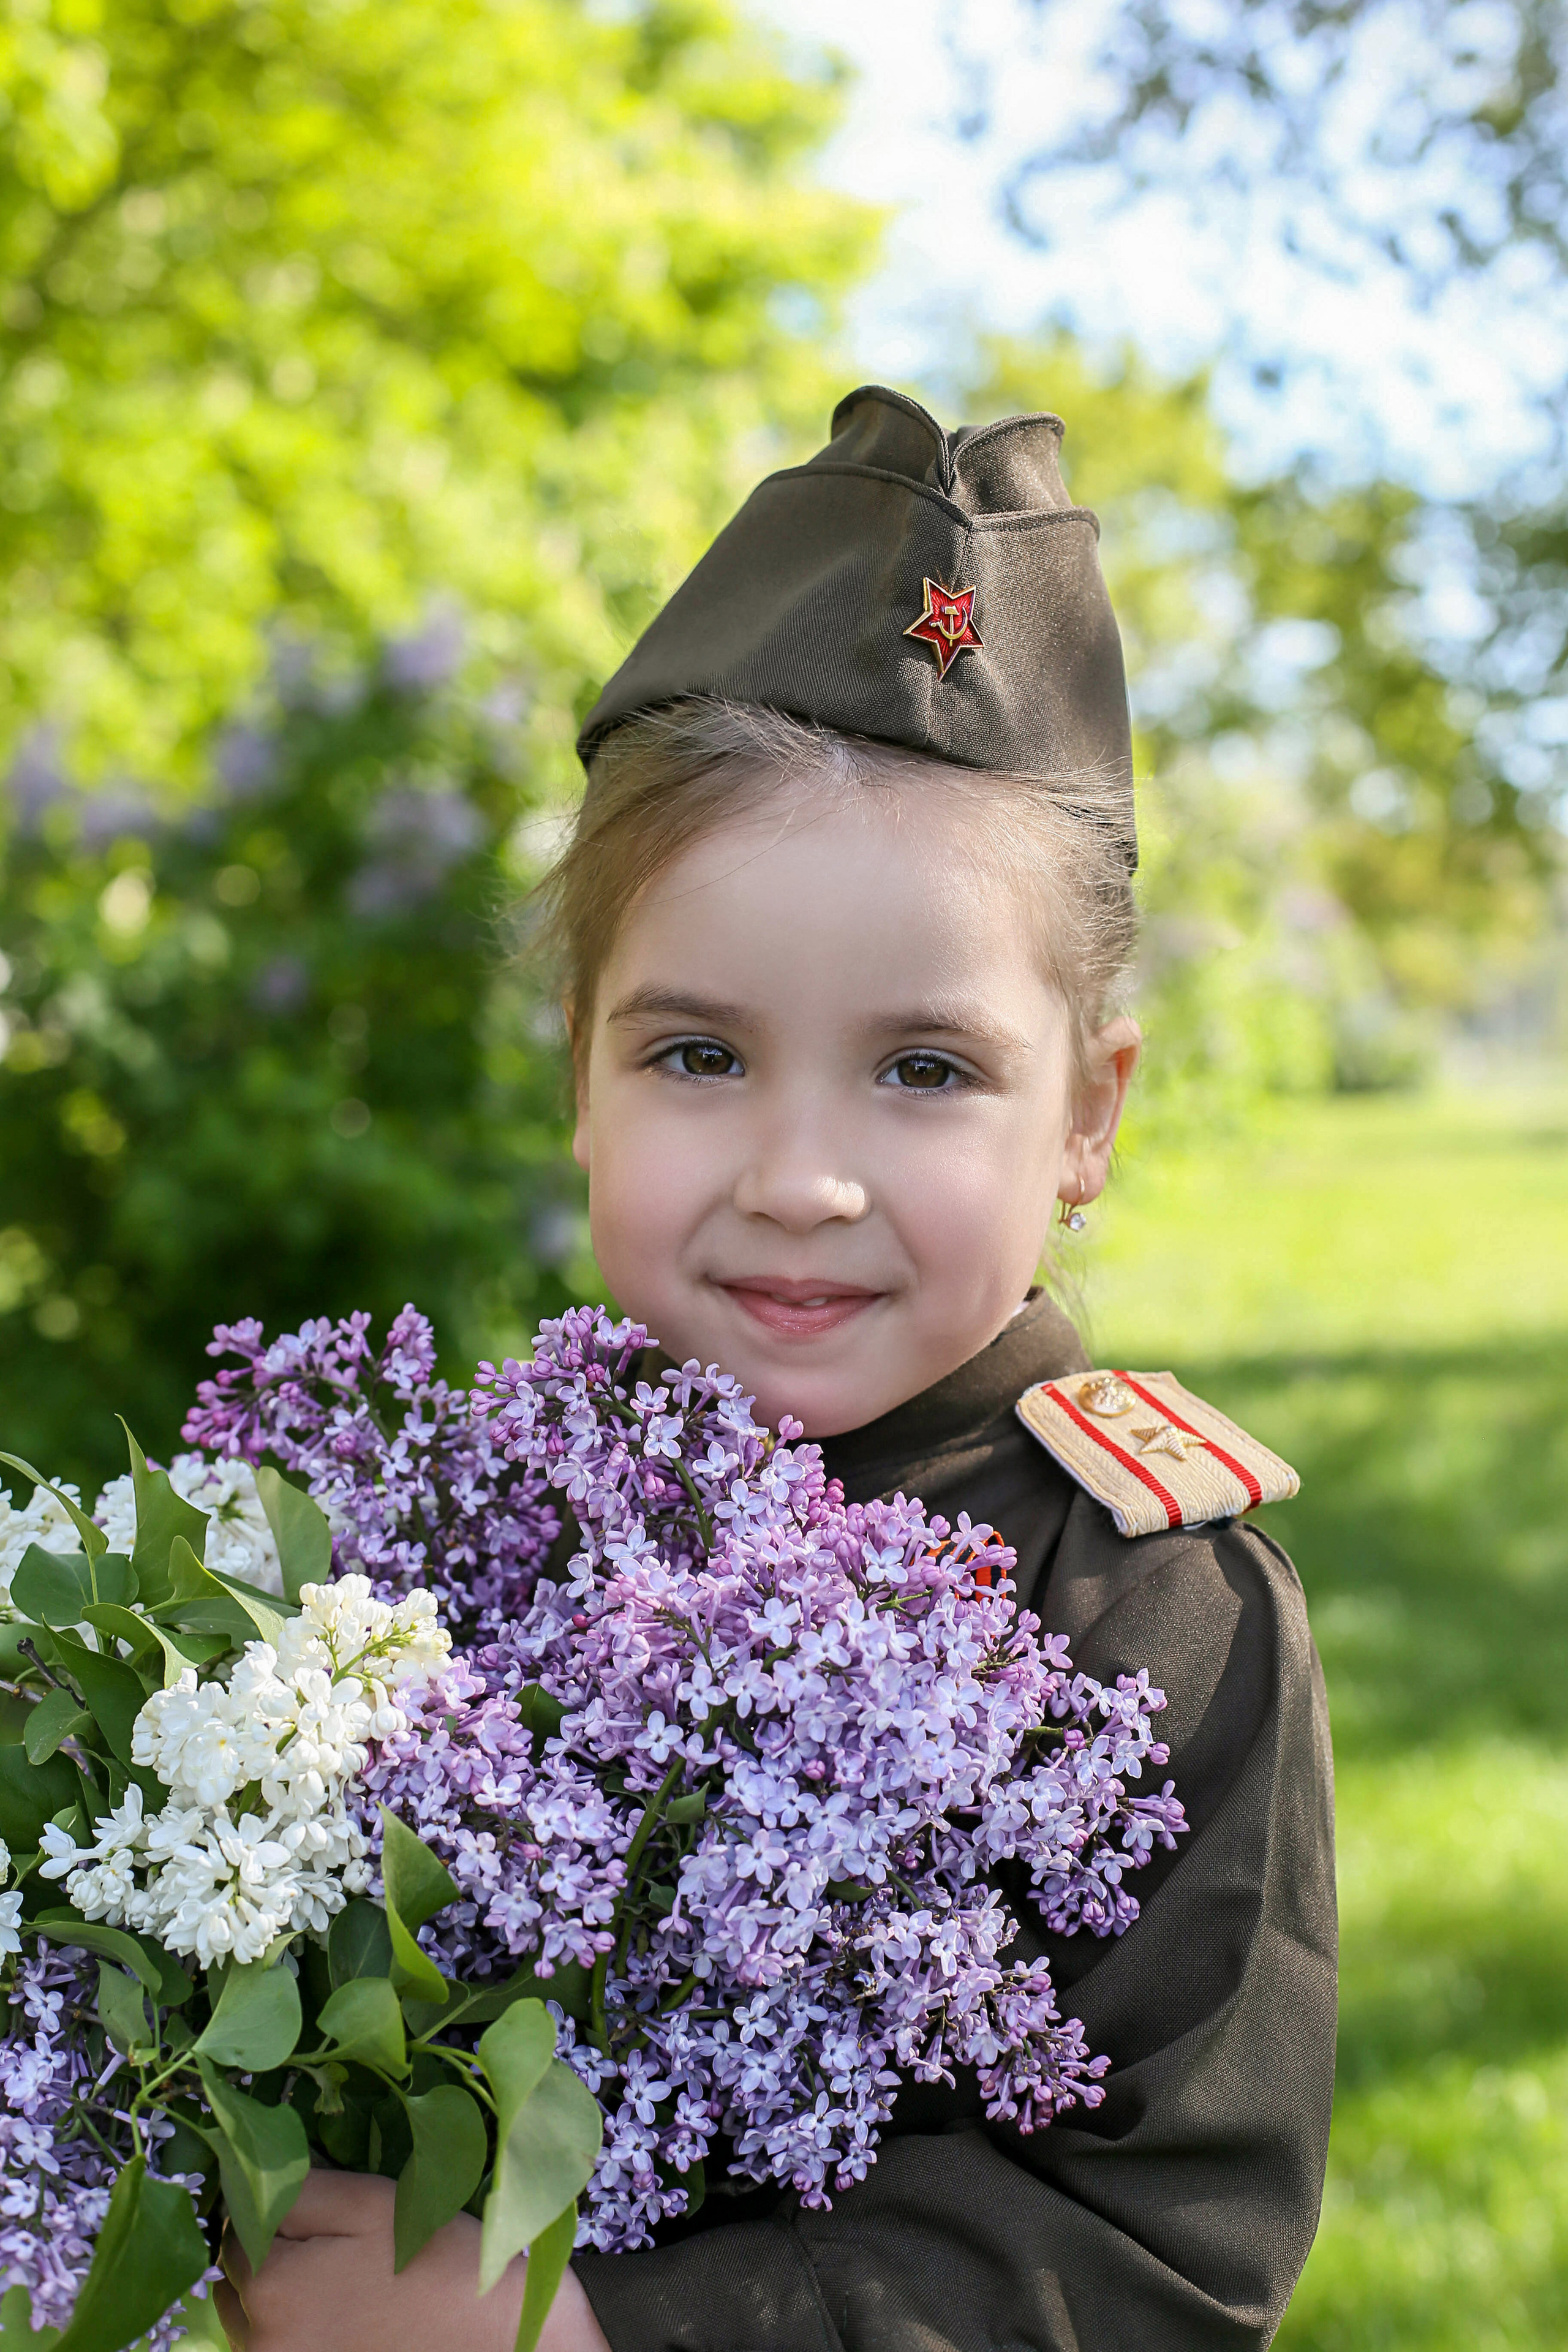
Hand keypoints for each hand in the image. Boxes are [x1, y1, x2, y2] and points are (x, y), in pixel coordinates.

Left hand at [214, 2170, 610, 2351]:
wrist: (492, 2341)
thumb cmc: (435, 2262)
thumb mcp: (368, 2202)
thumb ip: (296, 2188)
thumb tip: (243, 2167)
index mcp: (269, 2285)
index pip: (234, 2221)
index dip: (269, 2194)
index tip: (309, 2189)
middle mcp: (259, 2342)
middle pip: (234, 2277)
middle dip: (267, 2247)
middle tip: (329, 2236)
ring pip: (250, 2318)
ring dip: (278, 2291)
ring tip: (341, 2278)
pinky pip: (278, 2346)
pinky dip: (298, 2326)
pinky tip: (345, 2313)